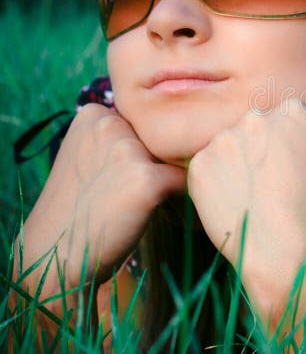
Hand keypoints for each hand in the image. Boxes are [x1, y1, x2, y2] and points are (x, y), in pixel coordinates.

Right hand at [14, 104, 186, 299]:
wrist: (53, 257)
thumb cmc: (76, 211)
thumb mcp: (89, 159)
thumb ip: (120, 140)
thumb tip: (172, 134)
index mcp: (93, 113)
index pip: (143, 125)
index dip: (146, 153)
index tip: (134, 180)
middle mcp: (110, 122)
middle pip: (162, 139)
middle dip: (163, 166)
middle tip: (152, 199)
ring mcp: (128, 149)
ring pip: (177, 159)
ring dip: (176, 183)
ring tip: (165, 210)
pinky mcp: (147, 178)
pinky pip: (187, 183)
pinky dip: (187, 203)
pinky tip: (177, 221)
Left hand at [186, 99, 305, 308]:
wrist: (288, 251)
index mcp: (296, 111)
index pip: (286, 117)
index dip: (290, 146)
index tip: (293, 169)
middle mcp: (258, 117)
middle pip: (255, 127)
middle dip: (261, 150)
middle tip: (272, 185)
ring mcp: (225, 139)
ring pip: (229, 145)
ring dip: (237, 164)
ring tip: (254, 197)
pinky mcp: (201, 163)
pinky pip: (206, 167)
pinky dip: (216, 183)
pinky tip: (236, 203)